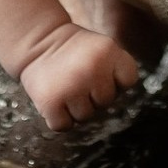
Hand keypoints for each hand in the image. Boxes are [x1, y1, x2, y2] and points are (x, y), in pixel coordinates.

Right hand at [20, 24, 139, 130]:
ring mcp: (71, 86)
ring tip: (66, 85)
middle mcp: (93, 68)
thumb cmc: (76, 50)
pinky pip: (64, 125)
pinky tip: (55, 97)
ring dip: (75, 106)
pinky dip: (58, 117)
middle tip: (79, 77)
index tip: (101, 69)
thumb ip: (117, 69)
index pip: (128, 80)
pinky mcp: (51, 102)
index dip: (116, 79)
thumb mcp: (102, 47)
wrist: (39, 41)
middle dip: (94, 94)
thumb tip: (115, 101)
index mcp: (109, 50)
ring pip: (85, 117)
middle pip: (106, 102)